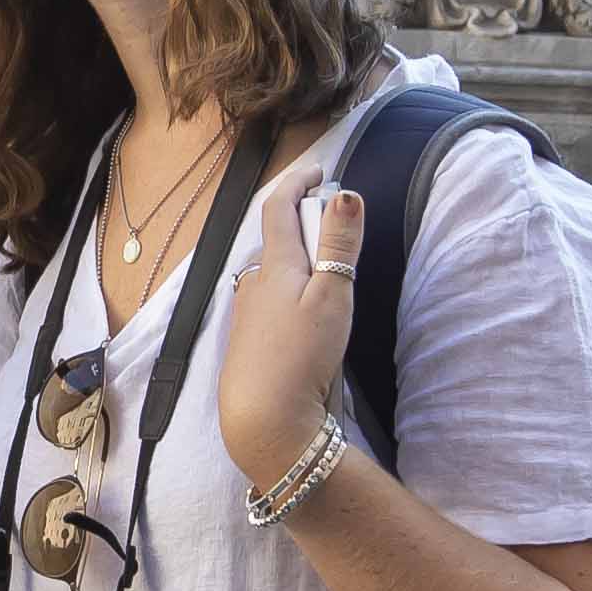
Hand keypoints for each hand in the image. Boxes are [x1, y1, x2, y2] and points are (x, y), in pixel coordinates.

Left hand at [215, 171, 358, 486]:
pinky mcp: (246, 345)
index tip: (318, 171)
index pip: (278, 207)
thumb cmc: (302, 354)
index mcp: (275, 265)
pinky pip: (269, 306)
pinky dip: (289, 298)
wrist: (265, 419)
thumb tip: (345, 193)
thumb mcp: (333, 295)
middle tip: (337, 233)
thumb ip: (340, 245)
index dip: (297, 182)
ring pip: (273, 276)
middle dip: (305, 229)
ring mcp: (246, 315)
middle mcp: (253, 283)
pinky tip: (303, 324)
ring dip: (297, 267)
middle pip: (278, 242)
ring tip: (326, 281)